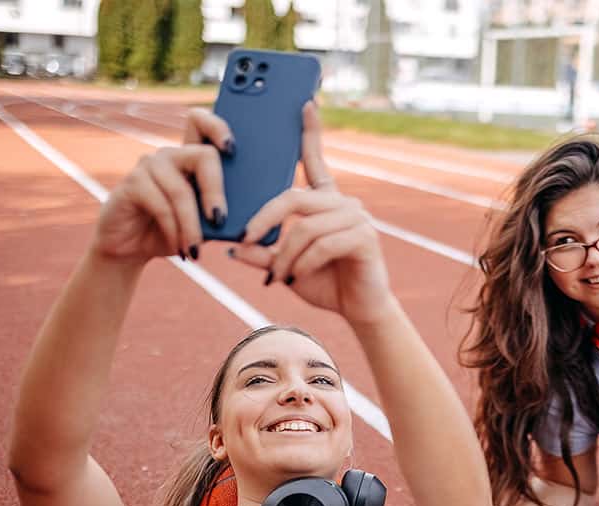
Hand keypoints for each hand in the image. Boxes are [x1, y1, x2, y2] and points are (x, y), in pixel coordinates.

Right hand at [89, 109, 239, 266]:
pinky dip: (174, 232)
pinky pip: (162, 206)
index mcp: (190, 159)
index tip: (232, 149)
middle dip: (216, 191)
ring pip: (182, 191)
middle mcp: (171, 156)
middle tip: (220, 221)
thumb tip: (248, 219)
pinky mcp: (133, 182)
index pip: (201, 122)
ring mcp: (150, 165)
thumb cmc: (172, 234)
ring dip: (192, 226)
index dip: (218, 128)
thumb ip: (220, 215)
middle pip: (204, 155)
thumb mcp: (202, 226)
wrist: (131, 249)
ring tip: (196, 250)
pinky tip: (181, 250)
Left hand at [228, 102, 393, 325]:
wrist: (360, 309)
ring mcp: (357, 218)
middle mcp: (343, 203)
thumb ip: (264, 255)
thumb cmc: (325, 284)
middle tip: (246, 240)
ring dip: (284, 255)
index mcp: (326, 202)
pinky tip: (296, 278)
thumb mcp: (286, 269)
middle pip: (293, 198)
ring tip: (277, 277)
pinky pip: (322, 245)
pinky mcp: (364, 237)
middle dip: (264, 220)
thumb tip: (233, 248)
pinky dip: (303, 264)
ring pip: (305, 228)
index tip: (304, 103)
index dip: (310, 133)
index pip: (315, 161)